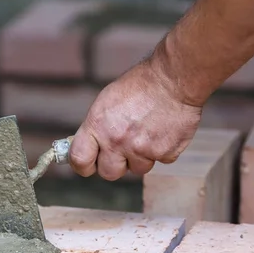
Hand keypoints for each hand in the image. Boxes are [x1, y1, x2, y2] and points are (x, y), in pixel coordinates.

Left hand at [69, 56, 202, 180]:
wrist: (174, 80)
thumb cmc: (141, 85)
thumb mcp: (107, 100)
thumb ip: (97, 127)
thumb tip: (91, 146)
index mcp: (98, 125)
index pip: (79, 159)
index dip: (84, 165)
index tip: (89, 163)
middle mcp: (117, 141)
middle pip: (109, 173)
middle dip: (116, 164)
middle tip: (123, 148)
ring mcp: (141, 150)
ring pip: (138, 168)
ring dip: (142, 156)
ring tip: (148, 132)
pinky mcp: (165, 153)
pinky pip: (160, 161)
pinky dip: (162, 149)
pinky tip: (163, 130)